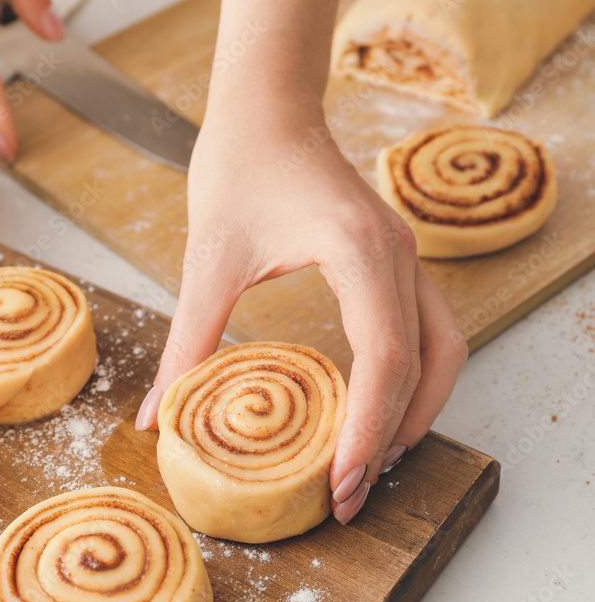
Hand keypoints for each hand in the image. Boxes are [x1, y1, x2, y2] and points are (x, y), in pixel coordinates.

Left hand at [136, 76, 467, 523]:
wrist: (267, 107)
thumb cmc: (239, 165)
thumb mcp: (208, 259)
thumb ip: (188, 342)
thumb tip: (157, 417)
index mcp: (359, 251)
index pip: (384, 360)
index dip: (367, 431)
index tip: (341, 486)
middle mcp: (398, 254)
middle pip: (423, 365)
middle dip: (393, 436)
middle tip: (351, 494)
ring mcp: (405, 253)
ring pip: (443, 349)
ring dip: (417, 409)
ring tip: (374, 460)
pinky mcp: (396, 256)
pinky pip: (427, 329)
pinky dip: (414, 376)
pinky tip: (379, 406)